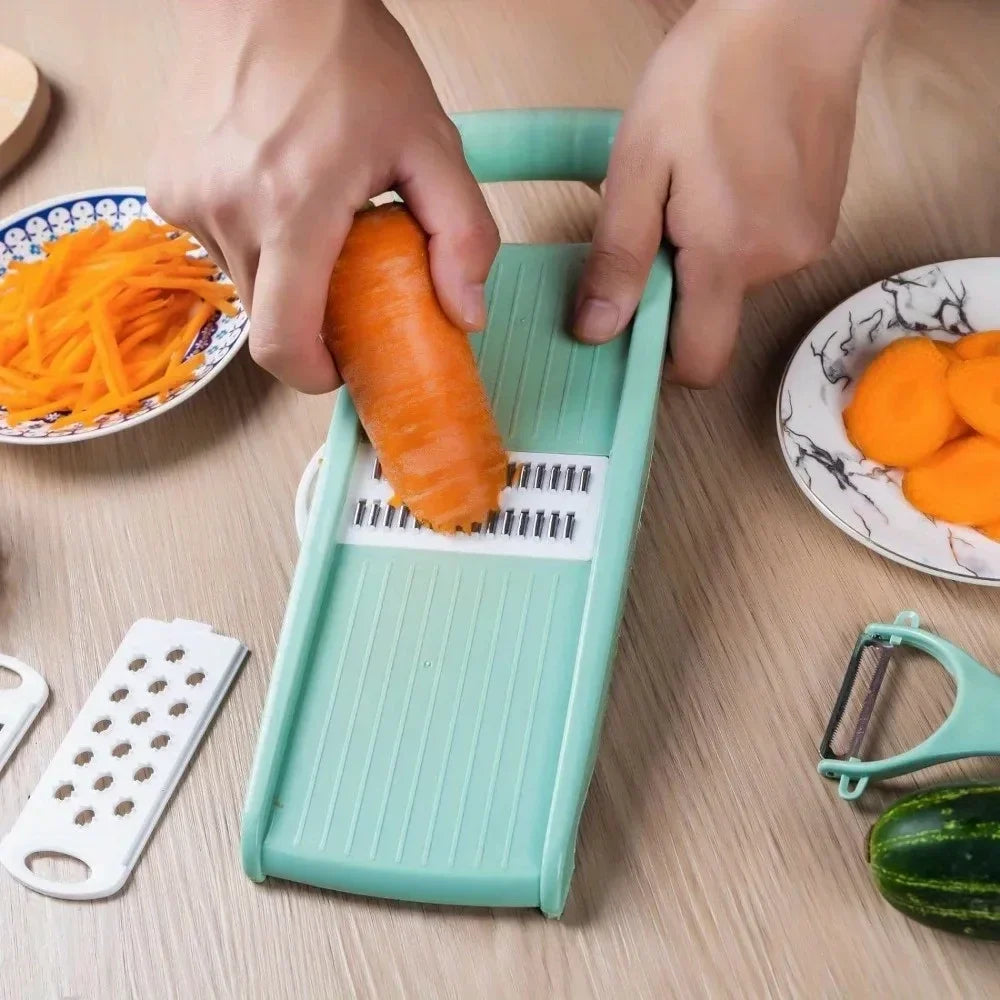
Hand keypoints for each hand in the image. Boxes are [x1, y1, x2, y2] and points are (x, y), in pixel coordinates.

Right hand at [147, 0, 497, 392]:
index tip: (343, 365)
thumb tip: (466, 315)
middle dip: (311, 318)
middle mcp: (224, 210)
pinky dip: (254, 239)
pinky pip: (217, 246)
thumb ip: (462, 234)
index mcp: (291, 209)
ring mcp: (184, 198)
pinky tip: (277, 189)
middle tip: (349, 279)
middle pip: (267, 318)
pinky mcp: (164, 186)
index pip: (282, 342)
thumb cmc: (347, 56)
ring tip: (314, 216)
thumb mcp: (431, 143)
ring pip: (243, 284)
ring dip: (283, 274)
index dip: (314, 374)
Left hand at [575, 0, 891, 387]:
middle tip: (658, 215)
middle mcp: (779, 262)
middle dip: (674, 285)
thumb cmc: (711, 75)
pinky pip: (764, 249)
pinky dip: (735, 230)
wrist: (797, 11)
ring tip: (696, 182)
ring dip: (705, 252)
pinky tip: (728, 174)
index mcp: (728, 256)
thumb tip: (598, 330)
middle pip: (713, 315)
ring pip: (737, 280)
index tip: (630, 322)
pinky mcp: (821, 217)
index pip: (699, 360)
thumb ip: (618, 257)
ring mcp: (809, 240)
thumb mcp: (639, 165)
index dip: (659, 358)